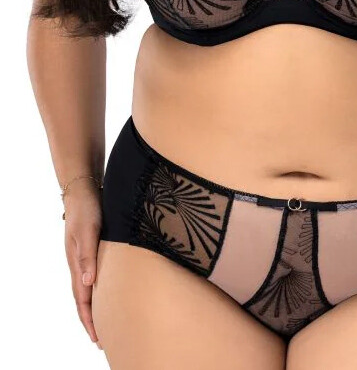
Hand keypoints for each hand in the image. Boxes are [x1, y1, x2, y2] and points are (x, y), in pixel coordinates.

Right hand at [62, 180, 103, 349]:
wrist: (84, 186)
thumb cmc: (87, 207)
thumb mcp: (88, 231)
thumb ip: (87, 255)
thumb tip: (88, 283)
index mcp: (77, 262)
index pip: (82, 298)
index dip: (89, 319)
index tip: (97, 338)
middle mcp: (80, 262)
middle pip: (83, 297)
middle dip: (91, 319)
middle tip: (100, 340)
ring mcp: (86, 255)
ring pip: (88, 286)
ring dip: (94, 305)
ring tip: (103, 320)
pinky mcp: (93, 246)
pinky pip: (94, 273)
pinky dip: (99, 287)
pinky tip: (108, 288)